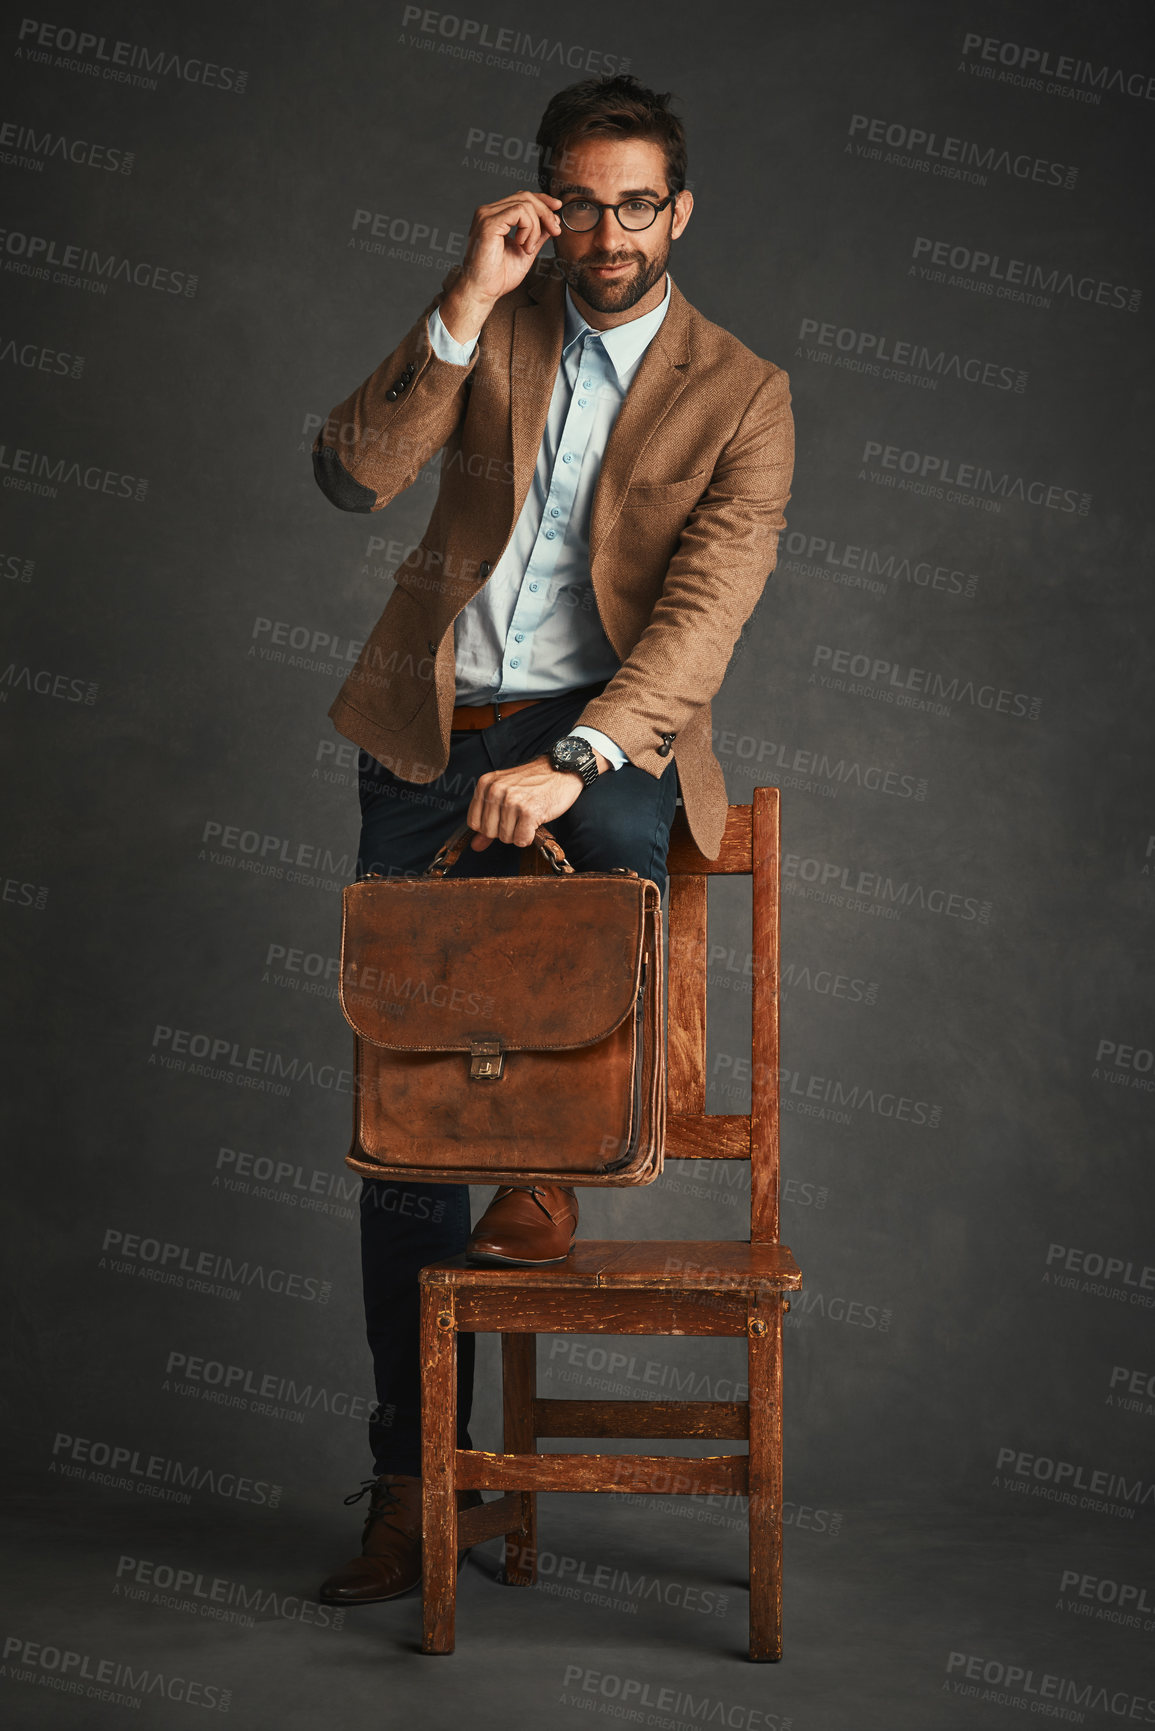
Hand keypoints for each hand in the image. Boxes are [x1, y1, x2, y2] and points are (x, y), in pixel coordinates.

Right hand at [439, 191, 562, 341]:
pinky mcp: (489, 222)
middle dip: (545, 212)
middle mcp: (489, 212)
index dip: (542, 200)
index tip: (558, 208)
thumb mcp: (526, 251)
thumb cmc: (499, 277)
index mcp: (495, 217)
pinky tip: (523, 245)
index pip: (521, 197)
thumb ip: (538, 234)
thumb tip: (554, 221)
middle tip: (556, 231)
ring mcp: (487, 215)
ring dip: (536, 228)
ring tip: (529, 248)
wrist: (483, 292)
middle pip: (525, 196)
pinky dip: (529, 228)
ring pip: (525, 204)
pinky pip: (520, 212)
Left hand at [466, 751, 606, 850]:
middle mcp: (496, 790)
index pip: (474, 823)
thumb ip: (487, 820)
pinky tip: (535, 821)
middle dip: (505, 830)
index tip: (504, 817)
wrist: (562, 771)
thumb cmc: (534, 783)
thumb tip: (475, 845)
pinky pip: (521, 840)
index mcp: (486, 784)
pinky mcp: (529, 811)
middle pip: (489, 832)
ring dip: (519, 833)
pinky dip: (529, 837)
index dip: (490, 826)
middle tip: (519, 816)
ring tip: (529, 816)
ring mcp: (512, 800)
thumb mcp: (505, 795)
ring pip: (506, 838)